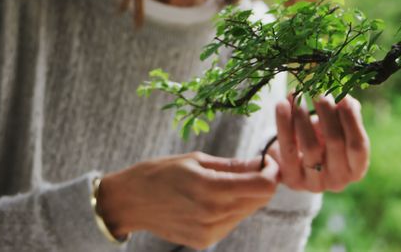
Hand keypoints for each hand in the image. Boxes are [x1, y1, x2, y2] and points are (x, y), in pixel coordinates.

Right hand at [98, 151, 278, 248]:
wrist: (129, 202)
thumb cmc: (158, 173)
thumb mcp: (193, 160)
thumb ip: (231, 165)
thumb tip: (260, 162)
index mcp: (210, 187)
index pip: (263, 186)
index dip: (272, 172)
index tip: (266, 162)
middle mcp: (213, 213)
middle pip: (259, 199)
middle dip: (261, 182)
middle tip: (250, 168)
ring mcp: (210, 230)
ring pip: (247, 212)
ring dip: (245, 197)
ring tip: (224, 183)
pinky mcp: (205, 240)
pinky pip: (231, 223)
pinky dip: (230, 210)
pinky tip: (211, 200)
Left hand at [267, 92, 369, 192]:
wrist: (291, 160)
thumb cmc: (321, 140)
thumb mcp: (337, 129)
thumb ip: (345, 113)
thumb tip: (345, 97)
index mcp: (356, 169)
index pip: (358, 145)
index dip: (352, 119)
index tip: (343, 96)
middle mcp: (338, 180)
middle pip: (335, 142)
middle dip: (327, 113)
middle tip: (318, 92)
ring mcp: (313, 183)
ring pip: (310, 146)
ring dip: (304, 116)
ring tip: (299, 95)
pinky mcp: (290, 178)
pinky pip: (287, 147)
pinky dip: (284, 122)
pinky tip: (283, 103)